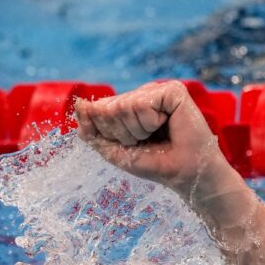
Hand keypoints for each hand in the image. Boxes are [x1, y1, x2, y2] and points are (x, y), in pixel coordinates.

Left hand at [75, 80, 225, 196]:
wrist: (184, 174)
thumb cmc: (154, 162)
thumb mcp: (114, 149)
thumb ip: (92, 129)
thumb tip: (80, 104)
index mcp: (128, 104)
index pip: (98, 110)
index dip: (108, 132)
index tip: (131, 144)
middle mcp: (142, 93)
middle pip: (108, 108)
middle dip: (122, 133)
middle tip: (144, 141)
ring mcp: (157, 90)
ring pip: (124, 106)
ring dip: (137, 130)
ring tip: (156, 135)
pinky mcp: (173, 90)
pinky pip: (142, 104)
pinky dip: (149, 122)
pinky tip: (166, 125)